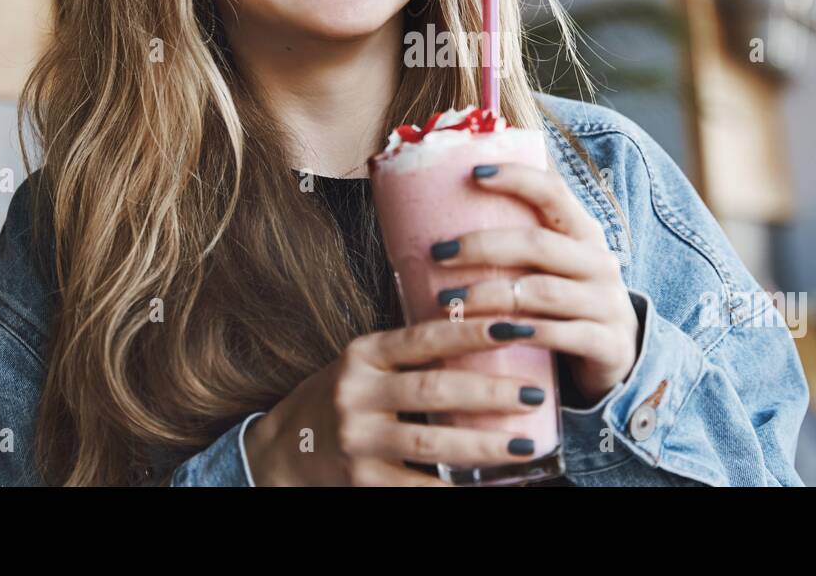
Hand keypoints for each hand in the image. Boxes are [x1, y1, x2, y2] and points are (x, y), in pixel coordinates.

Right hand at [244, 317, 554, 485]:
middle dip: (491, 392)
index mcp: (363, 354)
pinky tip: (488, 487)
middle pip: (435, 389)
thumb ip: (409, 353)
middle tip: (534, 394)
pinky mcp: (361, 482)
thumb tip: (485, 330)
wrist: (281, 452)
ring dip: (484, 444)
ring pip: (431, 441)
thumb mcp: (364, 364)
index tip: (518, 327)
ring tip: (525, 445)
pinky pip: (418, 486)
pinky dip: (456, 488)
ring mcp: (357, 440)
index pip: (425, 337)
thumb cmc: (340, 399)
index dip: (473, 332)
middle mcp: (356, 393)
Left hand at [432, 162, 639, 406]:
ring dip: (491, 295)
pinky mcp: (609, 344)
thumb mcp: (550, 268)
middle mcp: (600, 262)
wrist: (618, 357)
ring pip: (543, 293)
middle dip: (483, 246)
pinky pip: (562, 336)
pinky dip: (526, 334)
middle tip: (438, 253)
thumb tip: (437, 216)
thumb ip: (516, 244)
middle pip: (538, 244)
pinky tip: (494, 336)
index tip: (473, 174)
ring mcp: (607, 304)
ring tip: (449, 301)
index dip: (517, 178)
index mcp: (584, 233)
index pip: (554, 192)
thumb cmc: (565, 302)